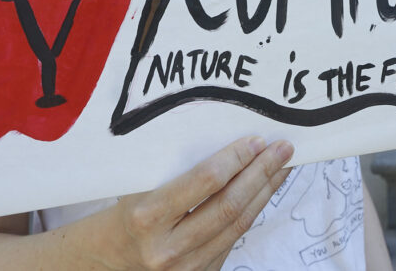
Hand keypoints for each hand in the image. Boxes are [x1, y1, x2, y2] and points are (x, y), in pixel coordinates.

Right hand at [110, 136, 293, 269]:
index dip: (236, 159)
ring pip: (238, 225)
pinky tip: (263, 190)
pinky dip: (253, 211)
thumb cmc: (127, 211)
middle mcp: (168, 248)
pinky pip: (234, 239)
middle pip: (229, 206)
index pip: (205, 182)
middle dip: (261, 173)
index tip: (256, 140)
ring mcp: (188, 268)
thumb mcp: (138, 186)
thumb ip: (175, 168)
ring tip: (283, 166)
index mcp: (148, 217)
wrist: (112, 256)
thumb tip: (226, 139)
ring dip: (265, 192)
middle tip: (282, 148)